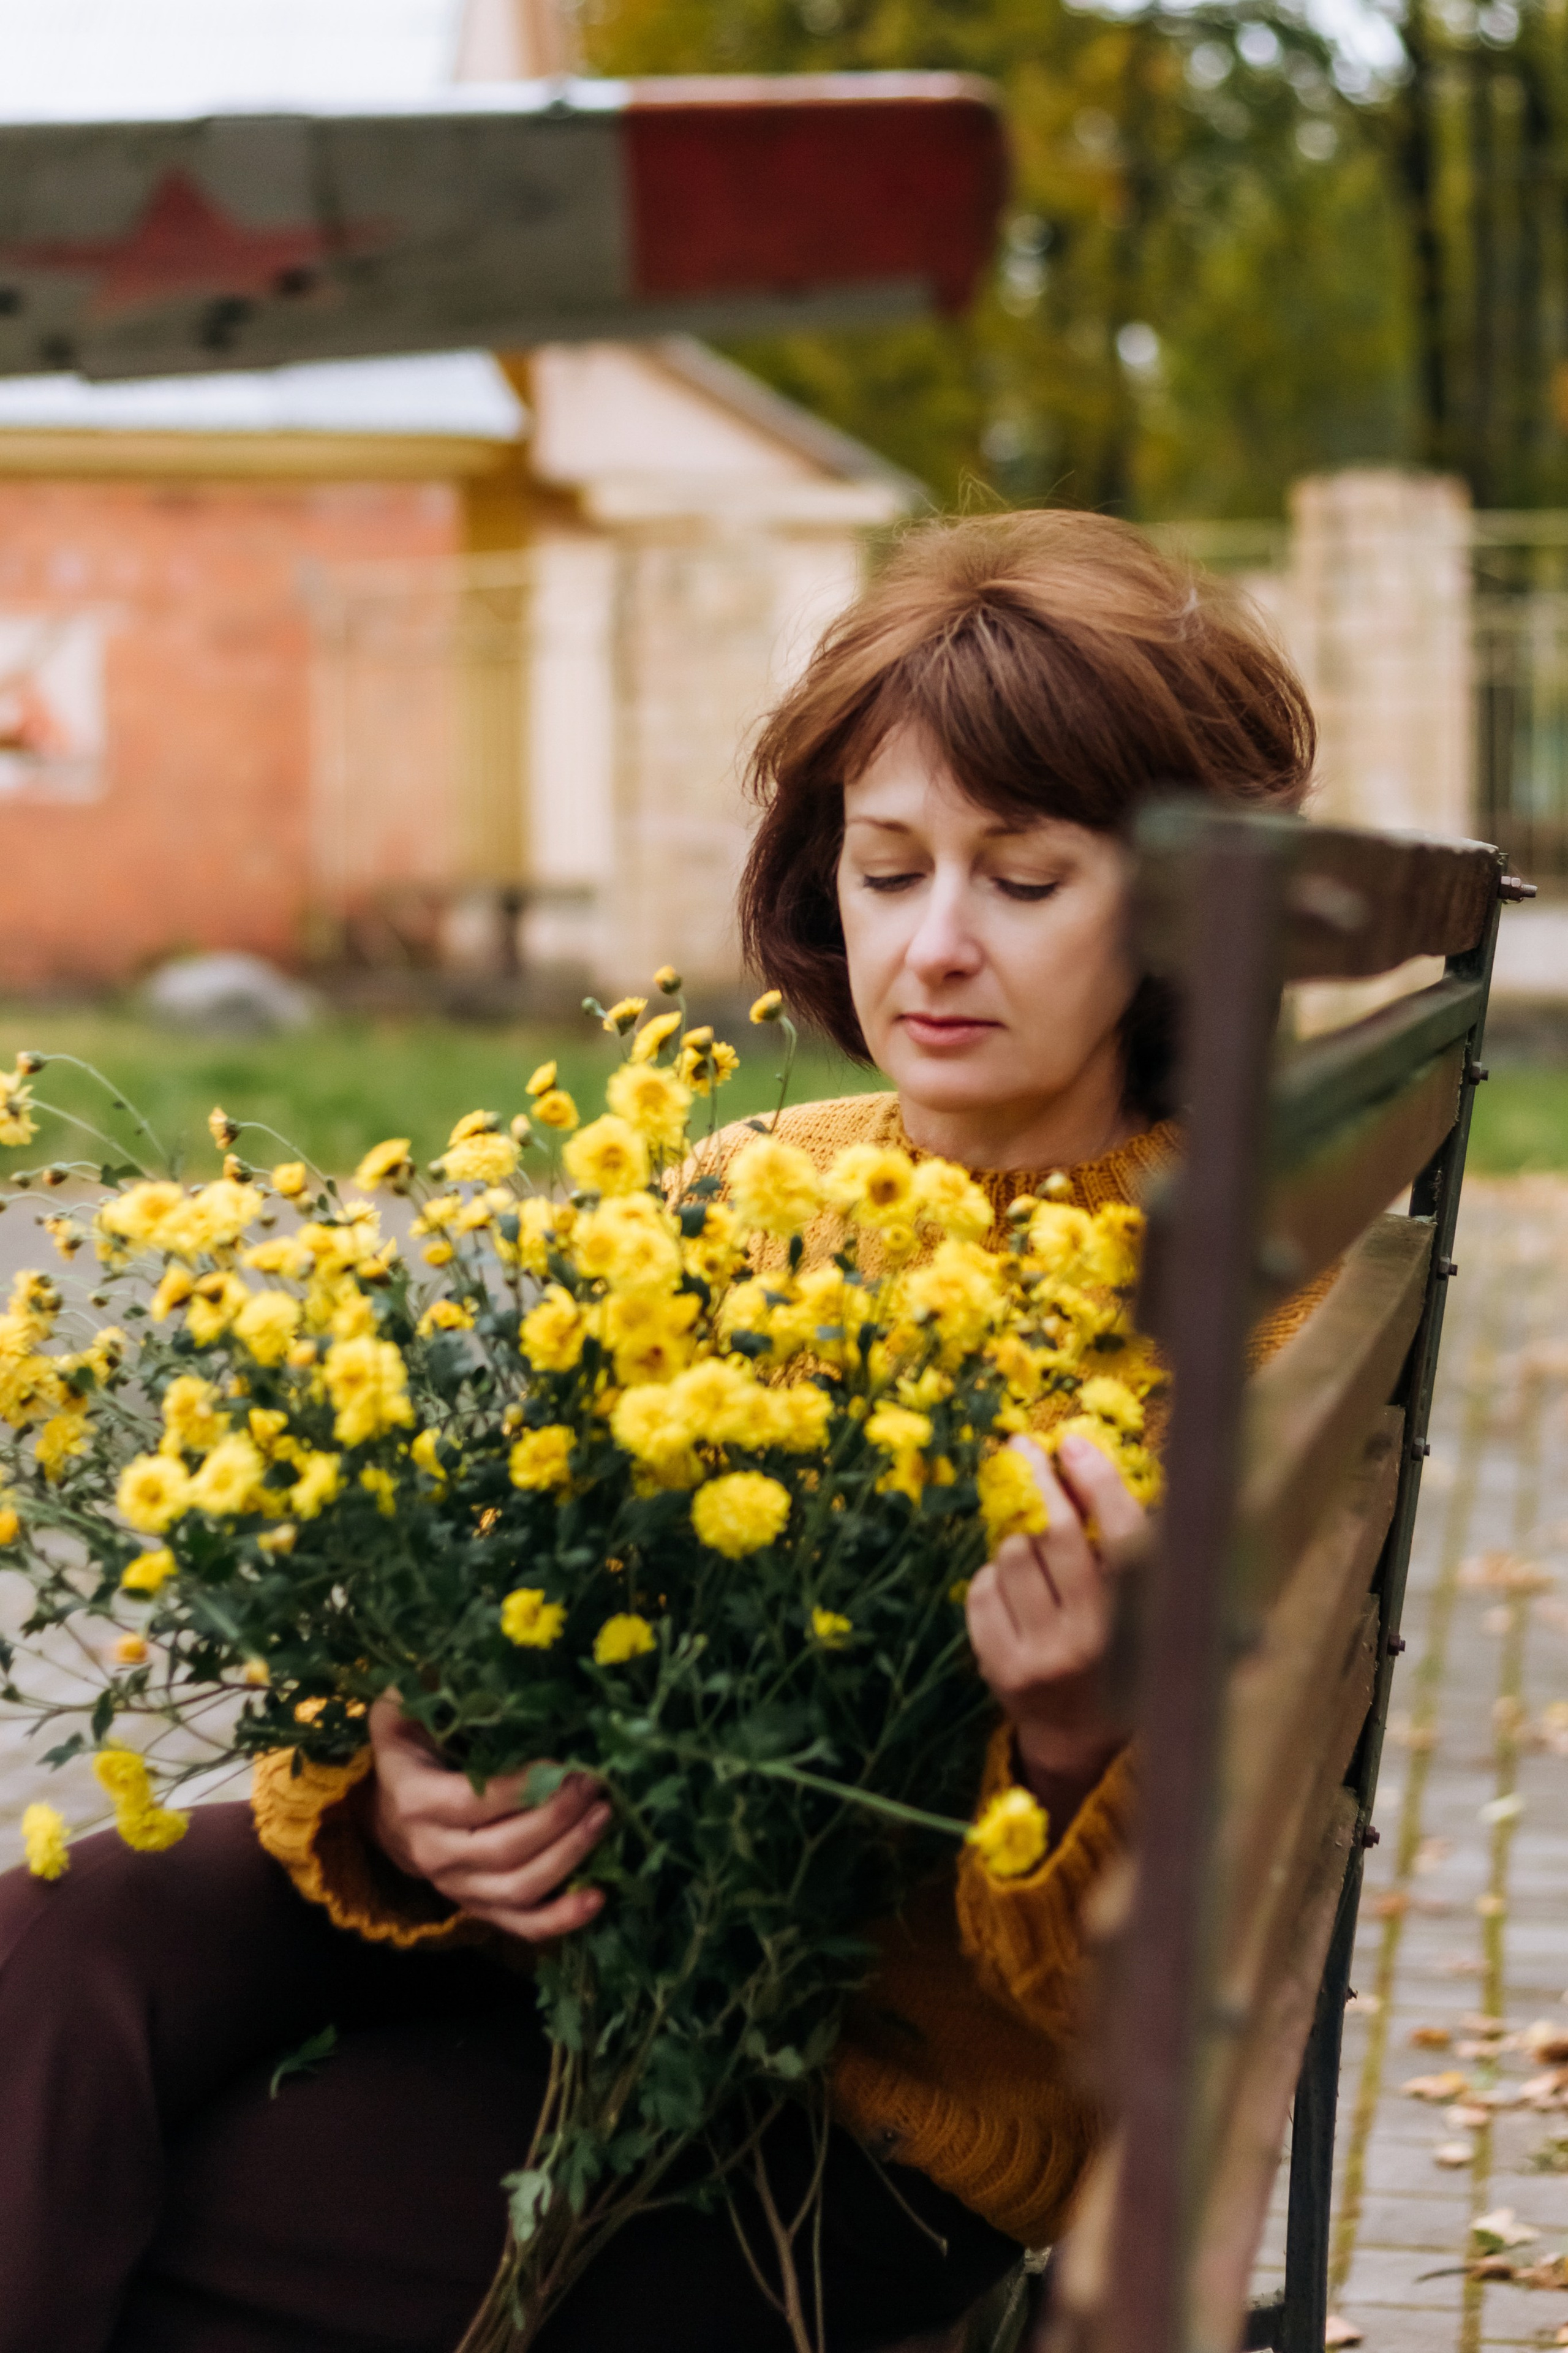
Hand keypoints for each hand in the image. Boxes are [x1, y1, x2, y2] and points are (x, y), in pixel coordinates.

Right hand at [364, 1693, 609, 1941]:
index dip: (524, 1788)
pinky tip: (599, 1897)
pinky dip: (562, 1920)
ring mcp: (458, 1888)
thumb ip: (422, 1689)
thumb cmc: (407, 1752)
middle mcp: (435, 1853)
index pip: (476, 1803)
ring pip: (519, 1888)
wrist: (383, 1813)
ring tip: (604, 1817)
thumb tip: (453, 1655)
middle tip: (596, 1784)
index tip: (565, 1764)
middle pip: (506, 1849)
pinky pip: (521, 1925)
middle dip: (558, 1819)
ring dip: (569, 1857)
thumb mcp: (401, 1715)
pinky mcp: (479, 1908)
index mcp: (417, 1801)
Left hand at [965, 1432, 1143, 1813]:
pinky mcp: (997, 1668)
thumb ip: (1134, 1555)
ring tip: (1032, 1548)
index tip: (1075, 1444)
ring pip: (1012, 1557)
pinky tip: (1013, 1587)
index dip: (1100, 1486)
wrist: (1076, 1741)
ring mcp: (1039, 1658)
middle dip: (1038, 1482)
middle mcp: (1090, 1643)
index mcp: (1143, 1628)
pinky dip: (993, 1574)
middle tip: (1024, 1449)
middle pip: (1056, 1537)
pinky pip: (982, 1589)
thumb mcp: (1146, 1614)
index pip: (1124, 1541)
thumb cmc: (1119, 1657)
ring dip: (1017, 1538)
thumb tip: (1090, 1465)